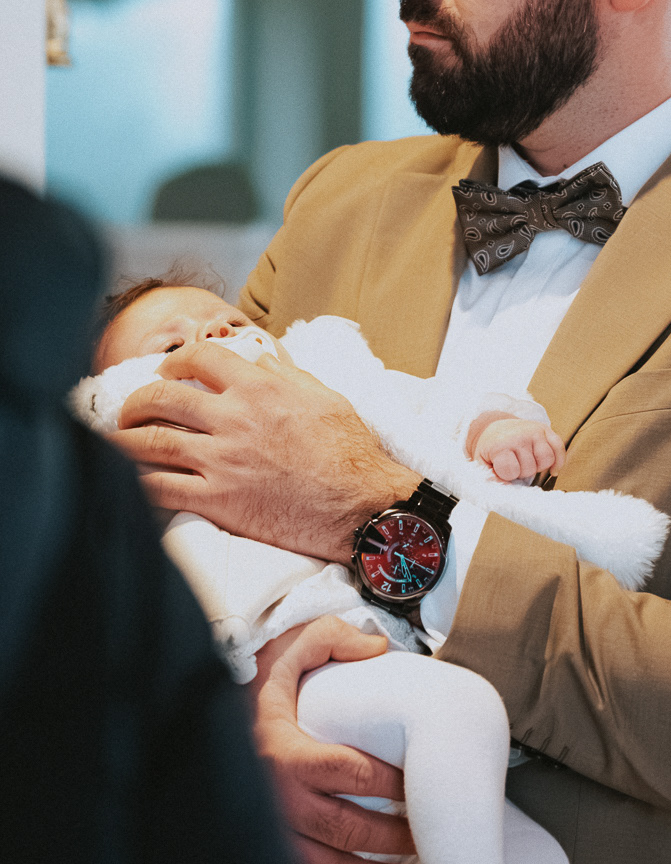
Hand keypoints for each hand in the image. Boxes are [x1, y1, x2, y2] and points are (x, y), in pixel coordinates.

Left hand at [112, 340, 418, 559]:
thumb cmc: (350, 452)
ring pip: (151, 442)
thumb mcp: (324, 397)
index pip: (199, 358)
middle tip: (133, 408)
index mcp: (260, 388)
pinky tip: (127, 481)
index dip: (175, 360)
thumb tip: (262, 358)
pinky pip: (161, 489)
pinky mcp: (219, 501)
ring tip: (116, 441)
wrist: (362, 506)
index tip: (167, 370)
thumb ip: (287, 375)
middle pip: (162, 398)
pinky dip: (136, 483)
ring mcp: (223, 461)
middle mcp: (235, 419)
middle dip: (138, 401)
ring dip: (124, 440)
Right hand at [248, 617, 415, 863]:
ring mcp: (263, 829)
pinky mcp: (253, 847)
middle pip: (344, 828)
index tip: (417, 788)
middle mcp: (274, 797)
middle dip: (390, 839)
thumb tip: (375, 647)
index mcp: (285, 752)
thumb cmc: (242, 689)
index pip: (352, 773)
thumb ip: (329, 640)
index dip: (391, 784)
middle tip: (421, 839)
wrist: (188, 721)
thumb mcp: (283, 650)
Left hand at [468, 410, 566, 481]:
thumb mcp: (482, 463)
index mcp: (500, 445)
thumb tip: (506, 489)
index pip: (511, 471)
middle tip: (515, 464)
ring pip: (547, 459)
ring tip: (528, 462)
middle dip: (523, 472)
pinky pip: (559, 448)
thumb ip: (490, 478)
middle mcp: (519, 436)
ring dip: (539, 466)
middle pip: (530, 468)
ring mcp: (534, 431)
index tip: (503, 469)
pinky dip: (559, 461)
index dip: (508, 475)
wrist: (496, 428)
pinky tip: (552, 469)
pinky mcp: (545, 429)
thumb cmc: (491, 449)